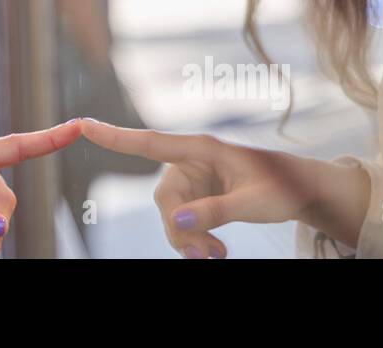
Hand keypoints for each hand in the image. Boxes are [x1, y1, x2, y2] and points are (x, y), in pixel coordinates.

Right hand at [81, 118, 322, 258]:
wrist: (300, 190)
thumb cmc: (282, 186)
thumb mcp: (254, 202)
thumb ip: (215, 211)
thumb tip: (176, 221)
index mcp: (203, 148)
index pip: (150, 142)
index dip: (114, 136)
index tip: (81, 124)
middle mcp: (192, 160)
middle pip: (163, 197)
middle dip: (178, 229)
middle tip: (204, 258)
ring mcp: (194, 179)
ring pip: (171, 214)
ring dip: (187, 239)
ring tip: (217, 256)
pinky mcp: (198, 195)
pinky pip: (182, 220)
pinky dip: (194, 239)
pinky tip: (216, 251)